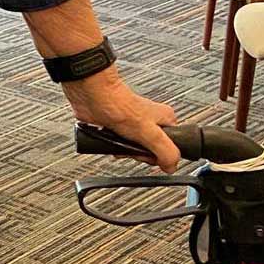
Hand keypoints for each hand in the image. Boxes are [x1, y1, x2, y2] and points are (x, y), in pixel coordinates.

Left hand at [62, 67, 179, 171]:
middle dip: (138, 153)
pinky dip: (113, 147)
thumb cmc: (118, 106)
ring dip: (124, 150)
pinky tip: (110, 141)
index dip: (158, 155)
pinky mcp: (117, 128)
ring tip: (119, 142)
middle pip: (150, 151)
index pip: (169, 148)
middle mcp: (150, 122)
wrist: (91, 96)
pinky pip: (119, 145)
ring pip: (134, 149)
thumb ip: (166, 152)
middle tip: (132, 144)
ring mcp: (133, 125)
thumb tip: (172, 167)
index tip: (148, 151)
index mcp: (165, 119)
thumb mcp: (151, 133)